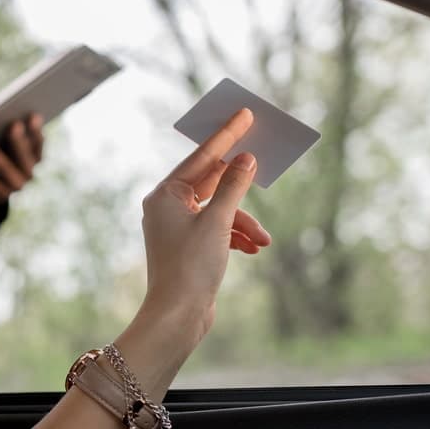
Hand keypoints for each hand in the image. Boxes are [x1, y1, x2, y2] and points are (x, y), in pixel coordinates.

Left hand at [0, 114, 43, 205]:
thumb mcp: (9, 143)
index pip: (38, 143)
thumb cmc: (1, 153)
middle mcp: (28, 177)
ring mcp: (12, 190)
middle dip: (18, 142)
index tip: (32, 115)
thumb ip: (14, 131)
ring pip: (4, 175)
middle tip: (13, 125)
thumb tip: (10, 113)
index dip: (36, 131)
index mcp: (36, 159)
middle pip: (24, 159)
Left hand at [140, 108, 270, 342]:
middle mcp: (166, 207)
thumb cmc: (192, 267)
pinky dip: (236, 235)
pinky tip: (253, 248)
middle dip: (241, 188)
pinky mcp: (188, 246)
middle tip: (264, 162)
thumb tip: (245, 159)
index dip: (226, 135)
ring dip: (243, 221)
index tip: (244, 113)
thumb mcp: (218, 222)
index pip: (202, 157)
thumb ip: (233, 186)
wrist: (178, 316)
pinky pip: (217, 229)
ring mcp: (176, 227)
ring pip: (219, 209)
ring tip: (262, 239)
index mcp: (165, 195)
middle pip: (211, 182)